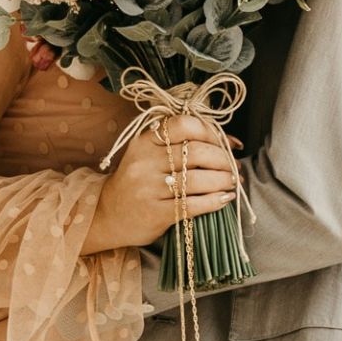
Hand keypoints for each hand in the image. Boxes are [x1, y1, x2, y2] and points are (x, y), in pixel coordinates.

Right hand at [85, 114, 242, 253]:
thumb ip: (180, 144)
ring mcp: (149, 188)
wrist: (107, 215)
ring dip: (223, 180)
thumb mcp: (149, 154)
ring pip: (198, 179)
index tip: (226, 144)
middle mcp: (145, 161)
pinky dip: (215, 201)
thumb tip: (231, 142)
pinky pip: (193, 204)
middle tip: (234, 167)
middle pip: (197, 152)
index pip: (184, 125)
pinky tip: (224, 199)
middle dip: (223, 160)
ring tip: (232, 182)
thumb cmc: (137, 182)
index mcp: (145, 140)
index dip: (211, 132)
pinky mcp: (155, 213)